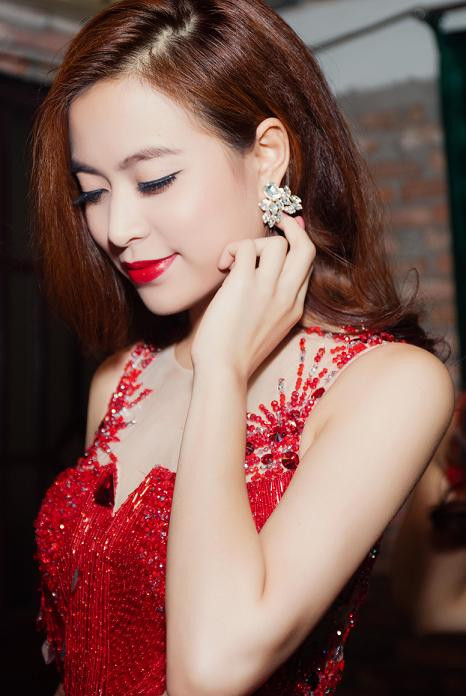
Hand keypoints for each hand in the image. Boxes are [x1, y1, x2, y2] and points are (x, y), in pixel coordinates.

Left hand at [190, 212, 315, 381]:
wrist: (224, 370)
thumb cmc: (236, 353)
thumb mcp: (267, 327)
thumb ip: (272, 301)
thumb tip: (263, 271)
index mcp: (295, 307)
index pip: (307, 264)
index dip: (298, 243)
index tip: (287, 231)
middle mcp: (287, 295)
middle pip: (305, 247)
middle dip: (291, 227)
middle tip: (275, 220)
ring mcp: (267, 288)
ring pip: (276, 242)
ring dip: (254, 242)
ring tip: (234, 260)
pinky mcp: (243, 284)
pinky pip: (243, 247)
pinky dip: (231, 250)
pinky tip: (221, 266)